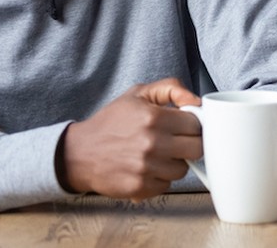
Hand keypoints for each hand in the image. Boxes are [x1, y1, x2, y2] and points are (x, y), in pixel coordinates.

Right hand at [59, 78, 201, 200]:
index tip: (183, 126)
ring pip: (183, 169)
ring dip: (174, 162)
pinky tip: (147, 167)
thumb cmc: (110, 123)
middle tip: (176, 141)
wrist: (79, 153)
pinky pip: (167, 184)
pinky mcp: (140, 187)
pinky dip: (160, 177)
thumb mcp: (138, 94)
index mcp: (153, 117)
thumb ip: (171, 89)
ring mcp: (146, 168)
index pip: (196, 124)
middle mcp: (152, 143)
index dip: (192, 124)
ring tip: (157, 154)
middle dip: (189, 143)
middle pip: (196, 149)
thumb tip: (196, 101)